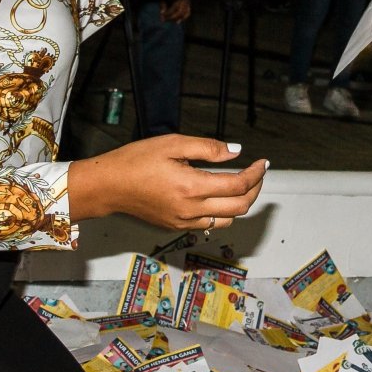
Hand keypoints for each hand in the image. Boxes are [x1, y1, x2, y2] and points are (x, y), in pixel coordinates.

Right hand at [72, 134, 268, 231]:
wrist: (108, 187)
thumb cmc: (135, 161)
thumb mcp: (172, 143)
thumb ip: (207, 148)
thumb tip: (236, 151)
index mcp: (192, 187)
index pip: (238, 185)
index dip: (256, 174)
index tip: (263, 163)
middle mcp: (191, 210)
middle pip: (240, 206)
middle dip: (256, 189)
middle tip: (258, 173)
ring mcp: (184, 222)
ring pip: (228, 220)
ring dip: (241, 203)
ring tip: (242, 183)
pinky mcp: (177, 227)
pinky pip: (210, 225)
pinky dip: (223, 212)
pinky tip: (220, 196)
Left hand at [161, 0, 191, 23]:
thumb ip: (163, 4)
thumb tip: (162, 14)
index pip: (173, 8)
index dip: (167, 14)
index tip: (161, 17)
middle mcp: (185, 0)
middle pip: (179, 12)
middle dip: (171, 17)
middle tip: (164, 20)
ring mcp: (188, 2)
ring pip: (185, 14)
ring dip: (177, 18)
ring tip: (170, 21)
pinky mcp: (188, 3)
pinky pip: (188, 12)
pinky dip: (183, 17)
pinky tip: (177, 21)